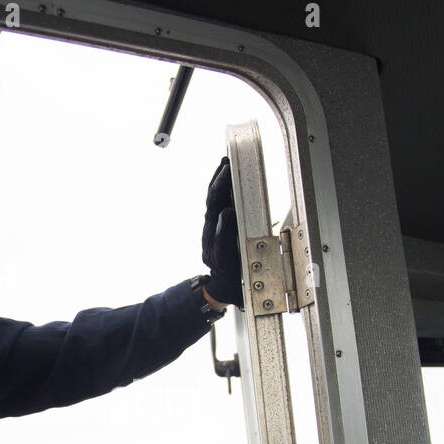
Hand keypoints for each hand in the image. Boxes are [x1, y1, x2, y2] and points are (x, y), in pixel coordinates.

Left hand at [201, 158, 242, 305]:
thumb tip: (227, 212)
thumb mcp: (225, 258)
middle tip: (228, 158)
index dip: (221, 182)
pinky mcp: (223, 226)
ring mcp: (216, 224)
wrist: (224, 285)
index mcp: (211, 230)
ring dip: (222, 179)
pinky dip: (227, 189)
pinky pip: (223, 202)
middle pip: (214, 194)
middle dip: (220, 175)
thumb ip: (224, 236)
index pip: (215, 200)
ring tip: (227, 162)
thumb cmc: (226, 273)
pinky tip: (232, 180)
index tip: (228, 167)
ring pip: (217, 197)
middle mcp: (212, 224)